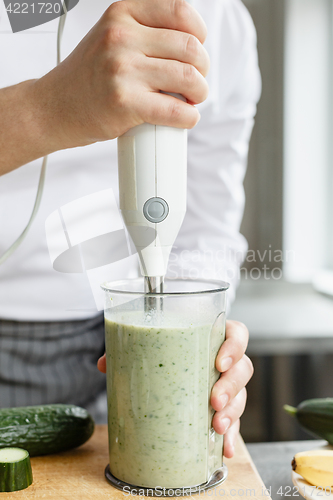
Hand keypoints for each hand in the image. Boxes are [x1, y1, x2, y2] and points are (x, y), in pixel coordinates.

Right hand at [30, 0, 209, 152]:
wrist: (55, 107)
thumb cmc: (88, 77)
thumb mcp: (110, 38)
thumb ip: (144, 33)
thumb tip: (189, 47)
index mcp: (122, 14)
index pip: (180, 12)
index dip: (198, 35)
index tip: (196, 51)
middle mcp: (121, 37)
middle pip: (190, 48)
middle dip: (202, 69)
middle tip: (196, 83)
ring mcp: (122, 70)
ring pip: (189, 77)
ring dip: (200, 93)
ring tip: (192, 100)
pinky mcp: (125, 103)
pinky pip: (176, 110)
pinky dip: (189, 117)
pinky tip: (186, 117)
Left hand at [98, 319, 252, 459]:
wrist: (166, 371)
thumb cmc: (163, 353)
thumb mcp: (148, 347)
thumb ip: (129, 350)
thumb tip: (104, 364)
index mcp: (211, 338)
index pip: (237, 334)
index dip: (234, 345)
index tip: (220, 361)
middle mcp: (224, 362)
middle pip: (243, 368)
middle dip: (231, 386)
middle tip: (214, 400)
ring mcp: (226, 386)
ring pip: (241, 395)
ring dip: (233, 412)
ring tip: (216, 425)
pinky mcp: (223, 409)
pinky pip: (234, 421)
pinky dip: (230, 435)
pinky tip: (224, 448)